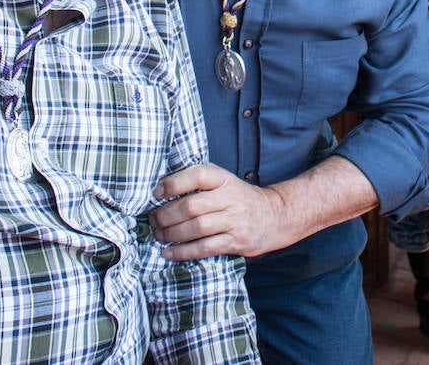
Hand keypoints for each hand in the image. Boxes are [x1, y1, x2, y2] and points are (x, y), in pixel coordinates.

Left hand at [150, 163, 291, 260]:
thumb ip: (200, 182)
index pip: (198, 175)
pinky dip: (183, 252)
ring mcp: (235, 220)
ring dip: (171, 234)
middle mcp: (230, 198)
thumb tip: (161, 189)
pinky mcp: (236, 241)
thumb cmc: (240, 199)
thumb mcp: (225, 182)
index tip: (156, 193)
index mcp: (224, 179)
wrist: (275, 216)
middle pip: (191, 205)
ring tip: (159, 235)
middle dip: (166, 215)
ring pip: (196, 228)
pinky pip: (205, 248)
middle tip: (153, 220)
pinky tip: (168, 252)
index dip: (174, 183)